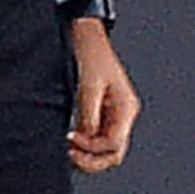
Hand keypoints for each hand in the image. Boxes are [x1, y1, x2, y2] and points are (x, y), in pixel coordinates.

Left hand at [65, 15, 138, 172]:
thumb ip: (88, 116)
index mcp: (126, 108)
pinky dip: (84, 142)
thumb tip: (86, 139)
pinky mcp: (100, 112)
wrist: (86, 35)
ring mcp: (113, 115)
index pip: (114, 145)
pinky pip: (96, 137)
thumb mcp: (88, 86)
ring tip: (68, 147)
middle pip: (113, 153)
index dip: (92, 148)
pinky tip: (70, 138)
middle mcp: (123, 115)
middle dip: (92, 158)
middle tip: (70, 154)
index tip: (71, 139)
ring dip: (87, 152)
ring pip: (105, 148)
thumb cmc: (91, 54)